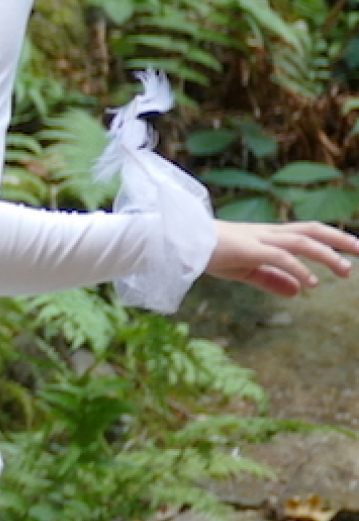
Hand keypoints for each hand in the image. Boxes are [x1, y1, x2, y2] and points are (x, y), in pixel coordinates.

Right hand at [208, 221, 358, 295]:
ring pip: (301, 241)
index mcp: (267, 236)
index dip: (332, 238)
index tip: (354, 249)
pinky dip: (299, 269)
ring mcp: (258, 239)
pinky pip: (279, 257)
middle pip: (311, 230)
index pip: (307, 232)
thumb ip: (272, 280)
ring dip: (326, 255)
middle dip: (339, 239)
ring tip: (345, 270)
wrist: (179, 243)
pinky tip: (311, 283)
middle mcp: (267, 233)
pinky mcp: (248, 249)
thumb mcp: (245, 270)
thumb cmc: (209, 254)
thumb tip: (300, 291)